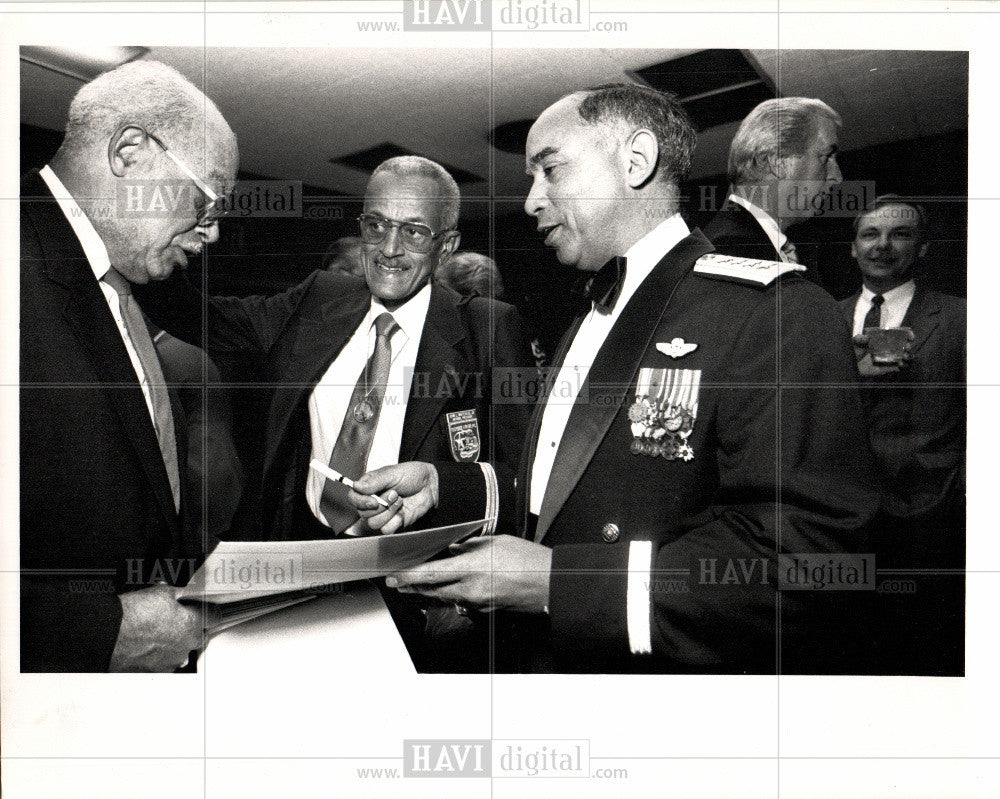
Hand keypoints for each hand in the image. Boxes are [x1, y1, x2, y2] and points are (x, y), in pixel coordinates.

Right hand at [109, 584, 204, 671]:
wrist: (108, 636)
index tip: (208, 609)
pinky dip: (158, 655)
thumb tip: (180, 592)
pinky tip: (147, 646)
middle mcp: (185, 647)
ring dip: (175, 643)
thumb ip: (177, 594)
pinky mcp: (154, 672)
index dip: (211, 610)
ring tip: (158, 633)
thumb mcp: (161, 592)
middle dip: (194, 628)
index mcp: (193, 625)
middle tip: (181, 619)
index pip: (215, 616)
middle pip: (200, 637)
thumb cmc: (133, 616)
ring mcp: (170, 662)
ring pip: (181, 652)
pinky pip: (163, 663)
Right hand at [350, 462, 438, 534]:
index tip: (373, 500)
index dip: (360, 502)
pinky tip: (403, 511)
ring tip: (400, 500)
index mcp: (369, 487)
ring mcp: (383, 513)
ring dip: (389, 512)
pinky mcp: (393, 523)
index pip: (353, 498)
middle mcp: (373, 501)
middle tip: (395, 493)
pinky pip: (386, 530)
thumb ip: (374, 482)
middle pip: (363, 513)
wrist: (430, 485)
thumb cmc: (411, 475)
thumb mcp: (392, 473)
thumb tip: (356, 486)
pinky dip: (395, 521)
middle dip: (381, 505)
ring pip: (373, 523)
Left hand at [385, 535, 552, 612]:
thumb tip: (452, 550)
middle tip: (396, 581)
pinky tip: (445, 588)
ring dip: (427, 590)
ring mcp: (477, 602)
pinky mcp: (484, 609)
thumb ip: (470, 547)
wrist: (550, 584)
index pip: (432, 573)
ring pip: (444, 596)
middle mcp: (471, 588)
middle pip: (432, 589)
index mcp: (472, 568)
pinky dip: (449, 594)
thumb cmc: (528, 559)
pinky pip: (460, 601)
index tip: (394, 575)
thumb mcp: (496, 542)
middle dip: (412, 585)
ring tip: (414, 585)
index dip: (409, 576)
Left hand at [852, 333, 911, 376]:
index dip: (907, 334)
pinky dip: (903, 366)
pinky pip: (900, 367)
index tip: (910, 336)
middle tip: (906, 347)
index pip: (900, 334)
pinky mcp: (888, 367)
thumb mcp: (855, 342)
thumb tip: (866, 338)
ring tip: (904, 356)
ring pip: (905, 356)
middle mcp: (890, 347)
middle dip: (909, 346)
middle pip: (905, 345)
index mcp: (885, 339)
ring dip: (908, 356)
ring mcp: (890, 358)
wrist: (851, 364)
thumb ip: (860, 339)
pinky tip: (900, 364)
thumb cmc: (855, 350)